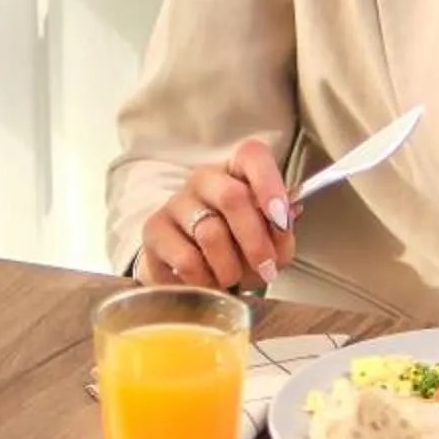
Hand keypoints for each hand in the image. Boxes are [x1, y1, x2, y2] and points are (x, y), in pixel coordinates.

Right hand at [137, 135, 297, 292]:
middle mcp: (204, 179)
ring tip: (232, 279)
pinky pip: (186, 259)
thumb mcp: (270, 243)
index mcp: (237, 171)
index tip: (281, 219)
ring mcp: (175, 202)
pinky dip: (205, 280)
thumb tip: (284, 221)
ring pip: (210, 233)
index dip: (269, 185)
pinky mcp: (154, 230)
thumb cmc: (238, 250)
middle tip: (267, 269)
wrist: (193, 273)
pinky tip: (207, 282)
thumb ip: (281, 232)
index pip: (253, 156)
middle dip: (256, 241)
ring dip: (230, 268)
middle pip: (232, 197)